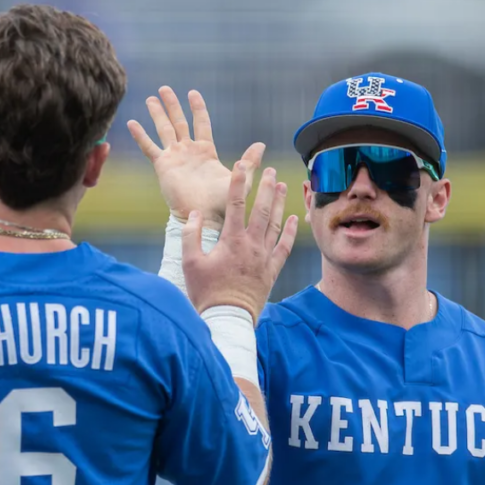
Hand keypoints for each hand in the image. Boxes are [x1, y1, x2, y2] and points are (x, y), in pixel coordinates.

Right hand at [128, 87, 265, 228]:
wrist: (203, 215)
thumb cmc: (223, 202)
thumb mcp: (240, 178)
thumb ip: (249, 161)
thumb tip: (261, 144)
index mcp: (206, 151)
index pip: (201, 123)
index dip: (197, 108)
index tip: (192, 92)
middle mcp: (188, 151)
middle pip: (178, 121)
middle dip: (172, 105)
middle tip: (164, 89)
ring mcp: (174, 157)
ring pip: (164, 129)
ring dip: (157, 114)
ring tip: (150, 99)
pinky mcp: (163, 166)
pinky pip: (149, 147)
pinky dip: (140, 136)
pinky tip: (131, 123)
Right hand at [182, 162, 297, 323]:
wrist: (228, 319)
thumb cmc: (206, 292)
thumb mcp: (190, 263)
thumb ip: (191, 235)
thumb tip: (196, 213)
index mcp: (231, 241)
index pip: (235, 204)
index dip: (239, 183)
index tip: (242, 165)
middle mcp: (251, 245)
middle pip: (262, 210)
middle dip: (267, 188)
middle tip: (271, 170)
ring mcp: (264, 258)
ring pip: (276, 224)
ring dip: (280, 203)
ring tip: (283, 186)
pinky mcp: (272, 271)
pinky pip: (285, 247)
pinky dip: (291, 232)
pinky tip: (294, 219)